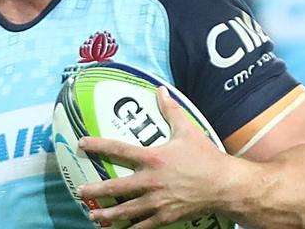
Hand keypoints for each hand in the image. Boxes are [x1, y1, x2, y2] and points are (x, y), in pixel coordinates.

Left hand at [77, 86, 235, 227]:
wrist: (225, 186)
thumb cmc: (205, 156)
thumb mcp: (187, 130)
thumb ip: (171, 110)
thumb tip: (161, 89)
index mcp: (153, 158)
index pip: (119, 150)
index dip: (98, 145)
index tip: (82, 143)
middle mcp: (151, 181)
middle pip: (116, 187)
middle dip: (96, 190)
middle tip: (80, 192)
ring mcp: (157, 201)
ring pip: (126, 210)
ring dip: (107, 214)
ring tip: (93, 216)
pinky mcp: (165, 217)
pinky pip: (143, 225)